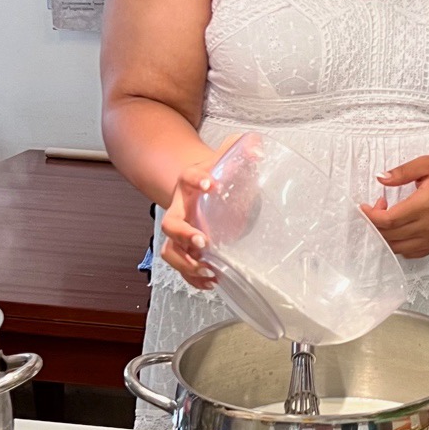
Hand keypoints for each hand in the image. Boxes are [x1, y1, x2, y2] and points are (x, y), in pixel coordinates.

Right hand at [159, 135, 240, 288]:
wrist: (202, 185)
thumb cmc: (216, 173)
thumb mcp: (228, 157)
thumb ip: (243, 149)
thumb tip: (258, 148)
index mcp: (189, 182)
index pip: (188, 178)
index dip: (198, 180)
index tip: (212, 183)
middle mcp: (180, 207)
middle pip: (170, 223)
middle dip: (183, 234)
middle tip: (202, 241)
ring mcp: (180, 231)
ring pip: (170, 250)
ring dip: (186, 263)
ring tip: (208, 269)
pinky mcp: (185, 248)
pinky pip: (181, 266)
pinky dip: (193, 277)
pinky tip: (211, 281)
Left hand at [360, 155, 428, 258]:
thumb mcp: (426, 163)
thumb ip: (402, 172)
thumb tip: (380, 178)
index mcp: (426, 204)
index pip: (389, 220)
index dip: (371, 216)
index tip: (363, 207)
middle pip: (390, 236)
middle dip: (375, 224)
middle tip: (377, 207)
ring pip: (397, 248)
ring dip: (385, 235)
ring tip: (388, 216)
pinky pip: (409, 253)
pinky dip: (397, 244)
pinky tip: (398, 228)